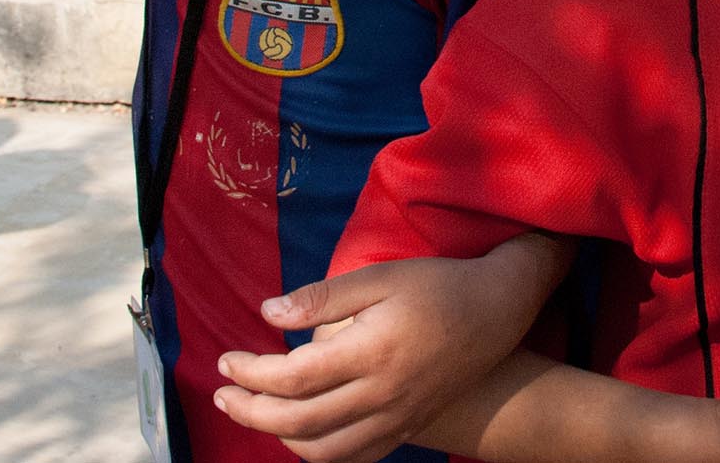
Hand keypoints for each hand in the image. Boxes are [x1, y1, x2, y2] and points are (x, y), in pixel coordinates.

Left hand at [213, 240, 562, 462]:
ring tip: (256, 412)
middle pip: (298, 421)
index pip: (292, 379)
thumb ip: (323, 297)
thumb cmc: (438, 285)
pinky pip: (354, 456)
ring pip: (323, 451)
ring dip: (279, 437)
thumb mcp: (380, 276)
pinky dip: (318, 451)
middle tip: (222, 394)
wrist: (497, 311)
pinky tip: (303, 431)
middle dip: (250, 410)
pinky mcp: (407, 427)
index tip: (226, 360)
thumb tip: (267, 312)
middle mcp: (381, 395)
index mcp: (370, 353)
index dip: (250, 374)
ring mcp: (396, 418)